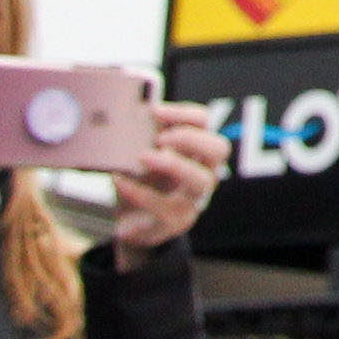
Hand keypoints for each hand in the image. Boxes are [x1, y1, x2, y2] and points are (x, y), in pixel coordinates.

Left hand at [112, 100, 223, 255]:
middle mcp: (204, 172)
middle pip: (218, 148)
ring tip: (143, 157)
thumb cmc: (141, 184)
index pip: (205, 122)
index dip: (182, 113)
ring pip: (201, 179)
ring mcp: (194, 199)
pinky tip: (119, 180)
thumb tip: (128, 112)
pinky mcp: (175, 221)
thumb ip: (143, 136)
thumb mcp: (143, 157)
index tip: (154, 111)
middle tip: (161, 139)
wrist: (133, 227)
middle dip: (190, 138)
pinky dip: (139, 191)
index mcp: (197, 150)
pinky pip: (163, 206)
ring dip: (173, 164)